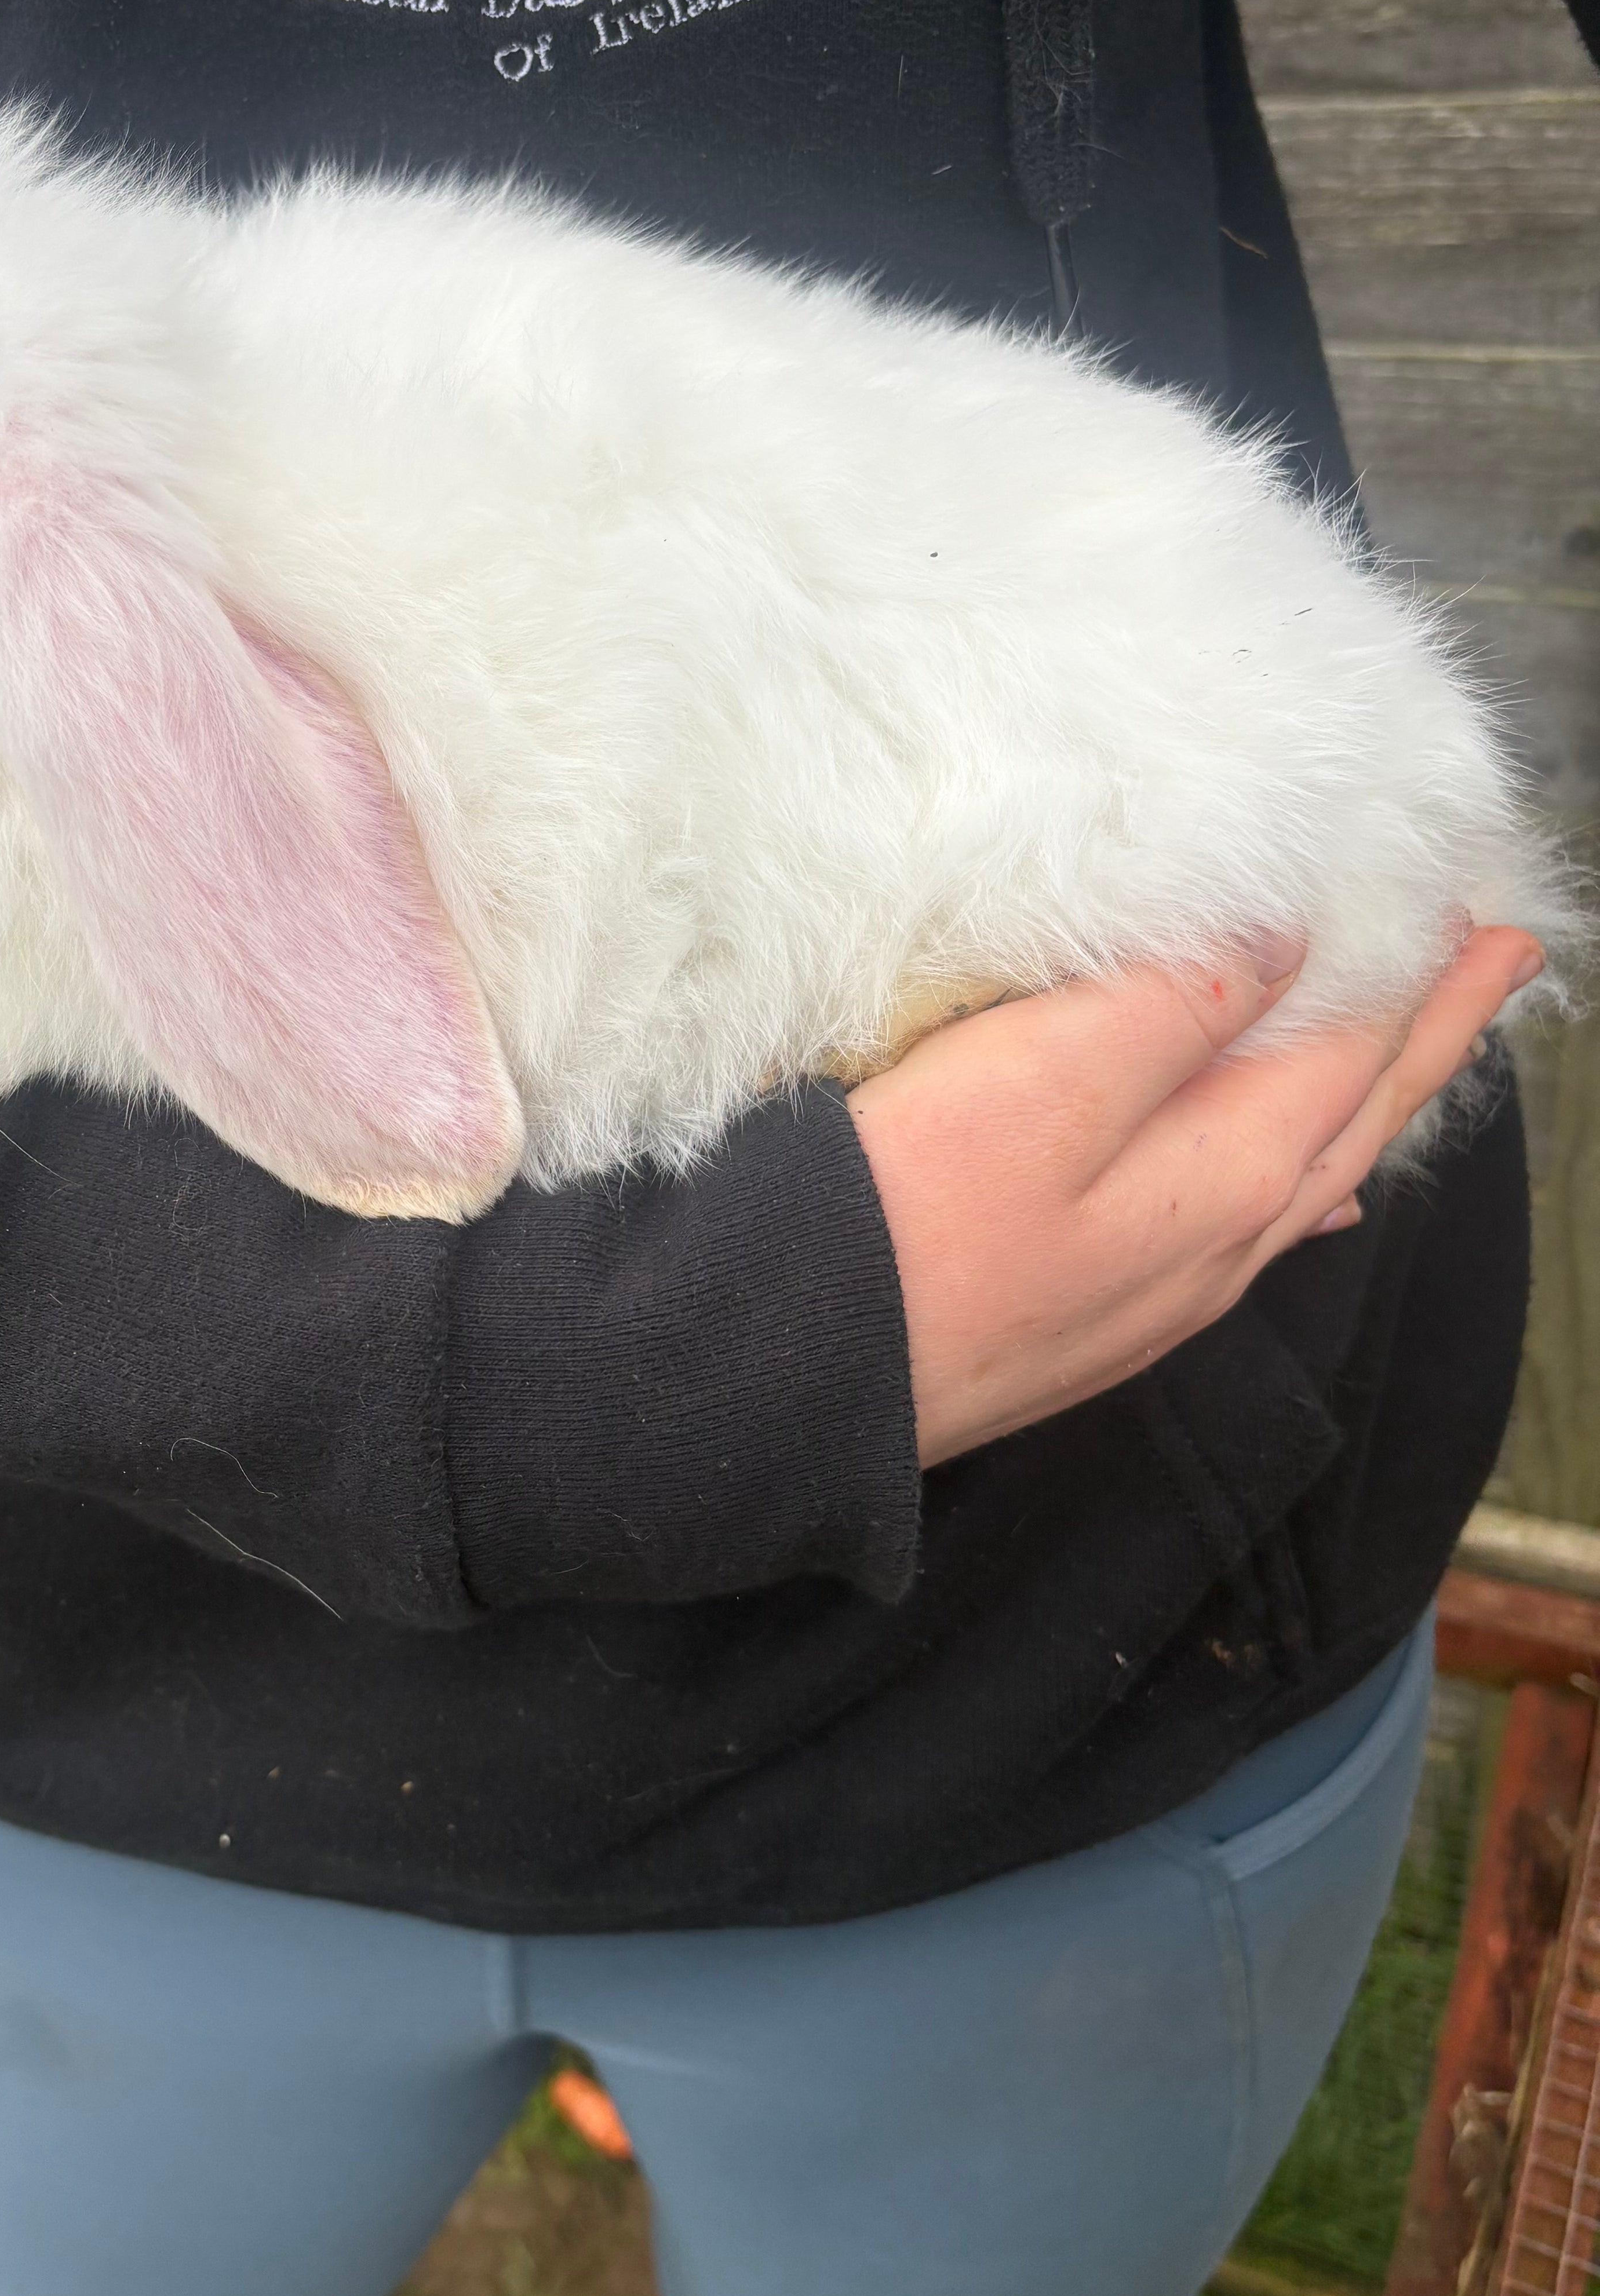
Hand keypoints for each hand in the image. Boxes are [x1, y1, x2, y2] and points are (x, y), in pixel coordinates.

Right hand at [846, 926, 1544, 1467]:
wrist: (796, 1382)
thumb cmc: (905, 1219)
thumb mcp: (1042, 1080)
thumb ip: (1172, 1004)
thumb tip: (1286, 941)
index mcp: (1226, 1173)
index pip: (1357, 1048)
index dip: (1421, 975)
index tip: (1486, 913)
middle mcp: (1221, 1243)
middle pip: (1355, 1111)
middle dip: (1429, 1032)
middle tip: (1500, 960)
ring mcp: (1160, 1290)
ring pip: (1310, 1171)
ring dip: (1368, 1095)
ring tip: (1415, 1051)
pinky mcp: (1096, 1315)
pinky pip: (1250, 1227)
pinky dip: (1301, 1179)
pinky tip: (1308, 1191)